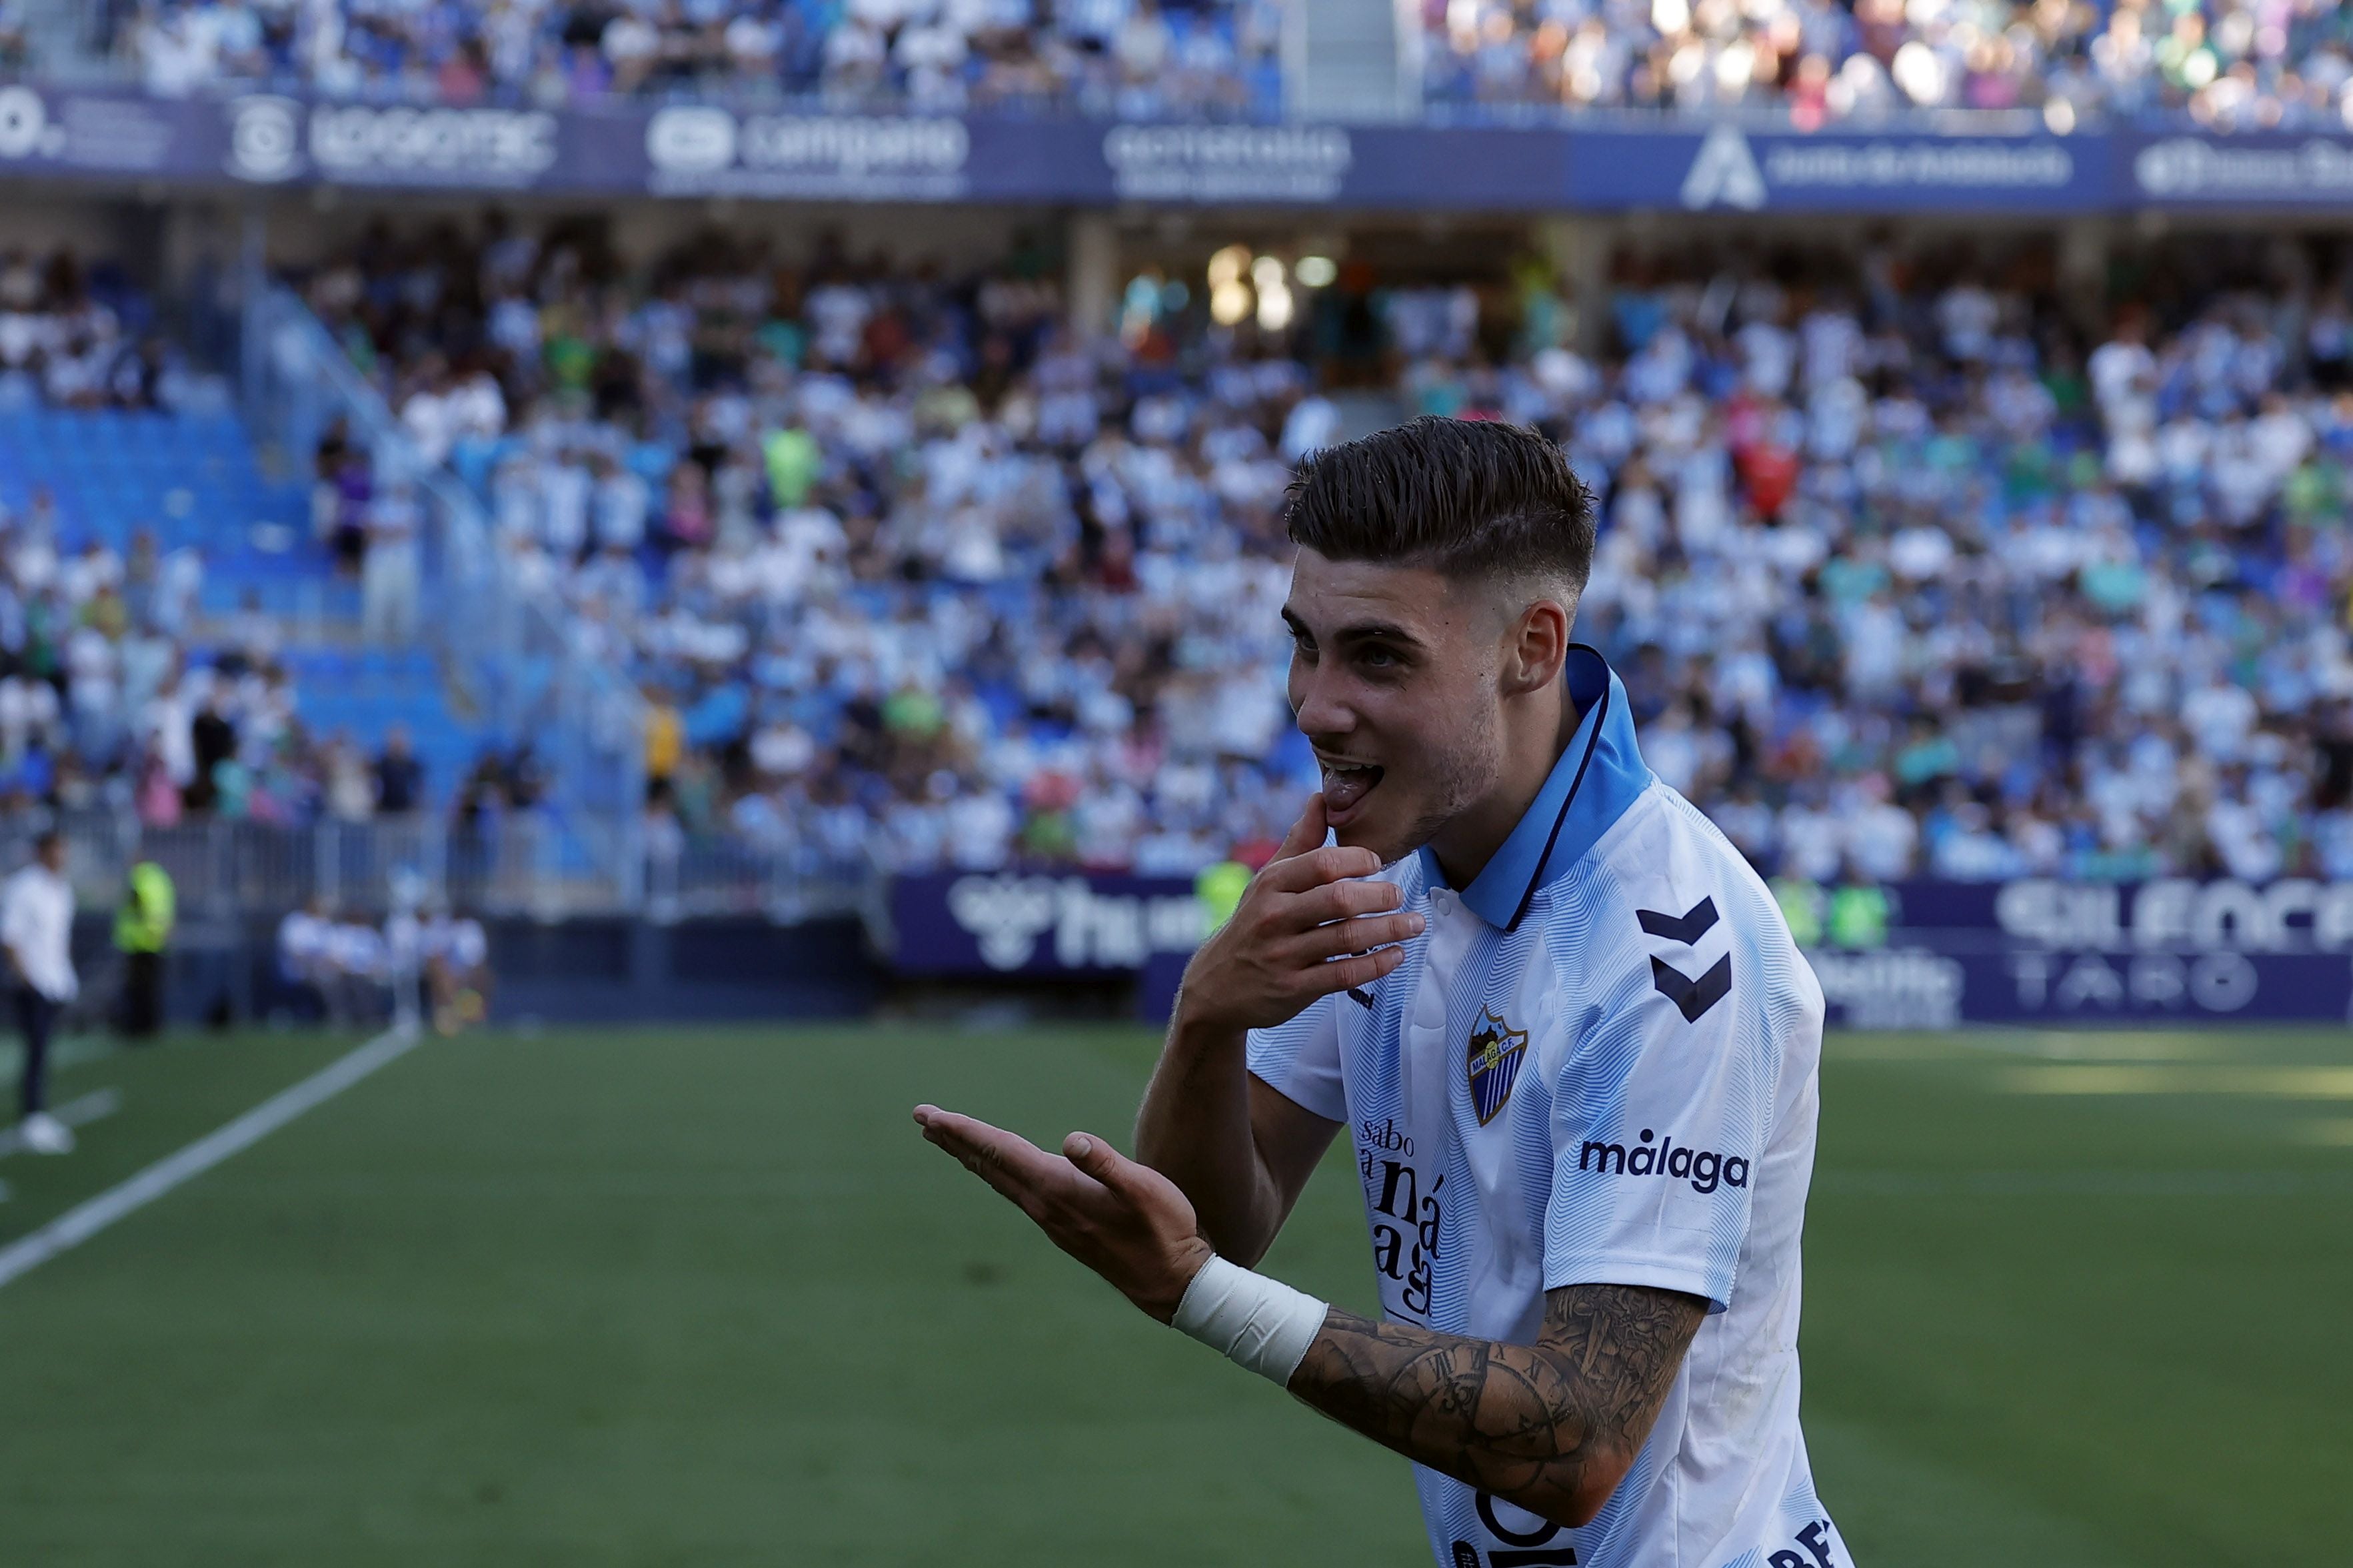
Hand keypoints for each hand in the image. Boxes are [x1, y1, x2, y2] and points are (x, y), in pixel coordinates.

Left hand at [913, 1104, 1213, 1322]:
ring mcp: (1051, 1219)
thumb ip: (1107, 1164)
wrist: (1171, 1284)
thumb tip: (1071, 1140)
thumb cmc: (1165, 1230)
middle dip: (955, 1138)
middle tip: (922, 1117)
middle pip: (989, 1164)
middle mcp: (1045, 1206)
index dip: (963, 1130)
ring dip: (972, 1154)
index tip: (929, 1115)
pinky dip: (995, 1170)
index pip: (1000, 1152)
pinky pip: (1015, 1190)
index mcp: (1058, 1190)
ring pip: (999, 1179)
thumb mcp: (1144, 1190)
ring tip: (947, 1137)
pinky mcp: (1063, 1226)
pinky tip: (995, 1168)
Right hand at [1176, 793, 1422, 1034]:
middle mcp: (1275, 917)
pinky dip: (1376, 964)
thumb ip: (1299, 841)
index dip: (1358, 859)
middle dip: (1379, 896)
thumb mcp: (1267, 881)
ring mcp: (1284, 955)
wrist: (1216, 986)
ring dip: (1389, 930)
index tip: (1378, 863)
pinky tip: (1396, 955)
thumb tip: (1321, 797)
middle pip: (1338, 900)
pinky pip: (1344, 974)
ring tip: (1414, 924)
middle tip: (1400, 895)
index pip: (1322, 863)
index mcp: (1271, 885)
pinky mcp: (1294, 988)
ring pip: (1347, 938)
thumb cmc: (1253, 925)